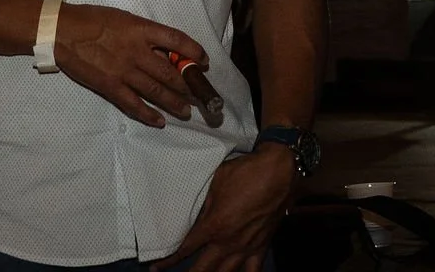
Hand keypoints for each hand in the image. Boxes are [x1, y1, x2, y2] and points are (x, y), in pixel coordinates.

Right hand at [52, 3, 205, 127]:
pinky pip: (133, 104)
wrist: (61, 31)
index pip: (177, 40)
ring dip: (174, 103)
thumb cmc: (92, 19)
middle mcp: (137, 50)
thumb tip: (164, 50)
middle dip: (187, 85)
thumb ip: (144, 34)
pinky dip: (148, 114)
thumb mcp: (124, 18)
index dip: (194, 51)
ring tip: (186, 111)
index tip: (203, 61)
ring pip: (156, 91)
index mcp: (141, 29)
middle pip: (170, 72)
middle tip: (199, 95)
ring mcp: (124, 71)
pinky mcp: (110, 86)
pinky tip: (160, 121)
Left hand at [151, 148, 293, 271]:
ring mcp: (246, 248)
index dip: (169, 260)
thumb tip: (195, 216)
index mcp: (214, 226)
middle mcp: (228, 242)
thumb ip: (204, 205)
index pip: (186, 249)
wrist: (278, 172)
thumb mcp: (216, 183)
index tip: (156, 268)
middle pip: (203, 269)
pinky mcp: (262, 247)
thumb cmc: (244, 172)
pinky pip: (253, 271)